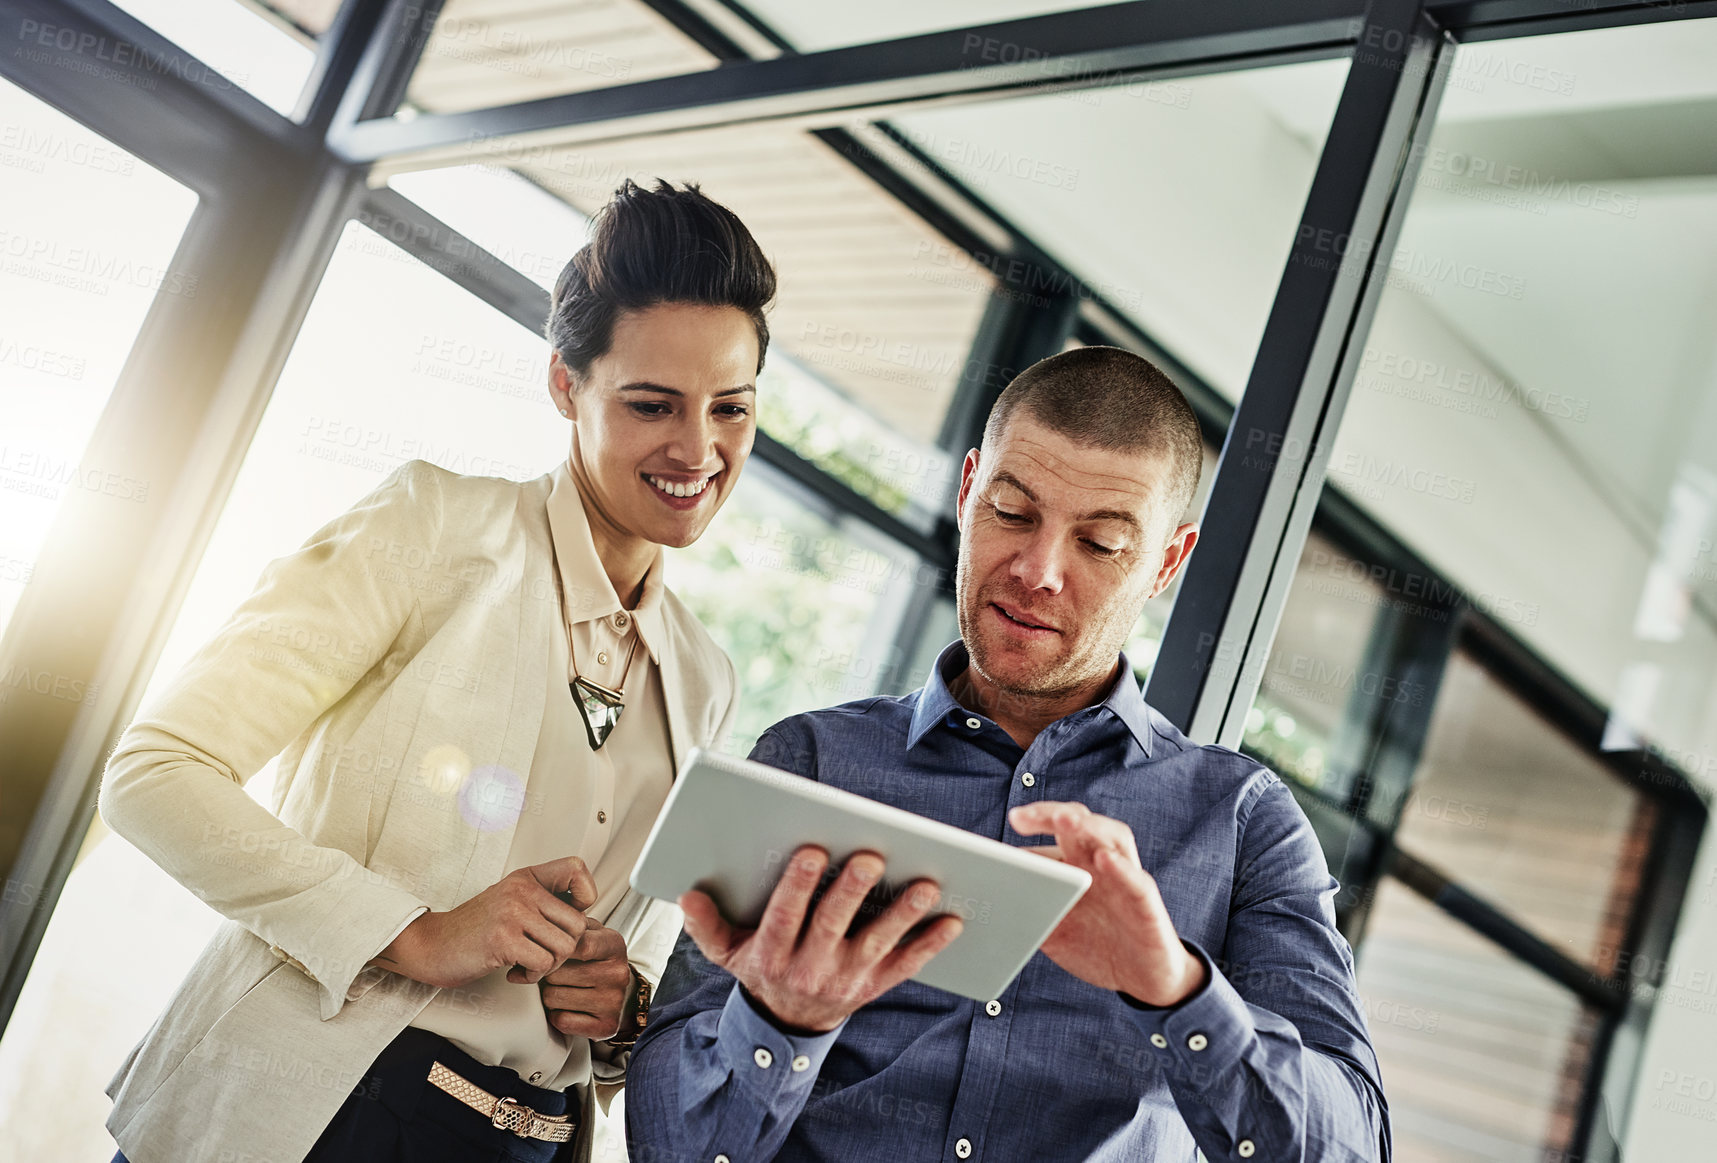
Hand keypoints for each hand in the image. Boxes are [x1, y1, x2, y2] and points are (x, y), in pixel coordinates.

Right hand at [369, 855, 597, 989]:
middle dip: (565, 949)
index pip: (577, 869)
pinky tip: (515, 973)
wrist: (431, 945)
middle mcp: (521, 890)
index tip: (565, 919)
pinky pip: (543, 964)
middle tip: (543, 957)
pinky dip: (533, 976)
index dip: (585, 896)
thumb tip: (586, 917)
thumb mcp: (511, 902)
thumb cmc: (474, 929)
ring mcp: (512, 913)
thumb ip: (544, 902)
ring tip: (528, 966)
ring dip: (549, 966)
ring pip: (564, 947)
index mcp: (526, 878)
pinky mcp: (503, 939)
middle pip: (578, 923)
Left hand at [539, 922, 633, 1039]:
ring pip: (553, 998)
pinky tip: (569, 1008)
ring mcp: (613, 1001)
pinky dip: (558, 1016)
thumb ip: (567, 923)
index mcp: (614, 945)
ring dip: (550, 995)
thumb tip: (535, 928)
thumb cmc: (596, 960)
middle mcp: (617, 973)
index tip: (547, 952)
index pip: (577, 944)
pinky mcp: (606, 1026)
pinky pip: (561, 1021)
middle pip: (557, 974)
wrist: (622, 994)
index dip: (554, 951)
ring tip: (563, 990)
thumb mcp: (589, 933)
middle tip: (557, 975)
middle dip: (549, 975)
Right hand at [680, 846, 963, 1032]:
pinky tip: (952, 920)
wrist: (786, 1027)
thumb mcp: (725, 953)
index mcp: (772, 953)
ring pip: (876, 943)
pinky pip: (906, 966)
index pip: (784, 916)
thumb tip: (688, 896)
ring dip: (902, 914)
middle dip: (852, 891)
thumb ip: (707, 925)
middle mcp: (810, 968)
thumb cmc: (760, 970)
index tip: (811, 850)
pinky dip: (930, 944)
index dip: (797, 885)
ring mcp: (846, 979)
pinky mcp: (874, 986)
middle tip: (871, 857)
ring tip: (925, 884)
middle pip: (832, 925)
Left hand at [1008, 802, 1206, 1006]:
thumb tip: (986, 908)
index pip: (1055, 832)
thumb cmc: (1098, 946)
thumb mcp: (1054, 931)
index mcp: (1077, 866)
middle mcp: (1101, 865)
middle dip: (1051, 814)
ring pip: (1112, 839)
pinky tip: (1103, 860)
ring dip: (1087, 826)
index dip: (1033, 822)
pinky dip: (1121, 868)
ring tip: (1063, 818)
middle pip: (1079, 824)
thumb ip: (1028, 914)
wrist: (1144, 979)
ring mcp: (1125, 880)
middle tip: (1022, 817)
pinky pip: (1136, 880)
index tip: (1009, 821)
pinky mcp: (1146, 903)